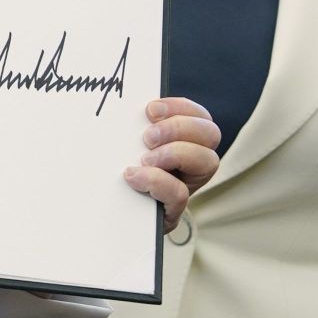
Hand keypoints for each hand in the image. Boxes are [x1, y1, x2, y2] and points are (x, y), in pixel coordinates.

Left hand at [124, 97, 219, 232]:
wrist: (107, 216)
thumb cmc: (114, 175)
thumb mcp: (123, 146)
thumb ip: (130, 129)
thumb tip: (115, 102)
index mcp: (182, 140)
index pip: (199, 116)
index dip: (180, 107)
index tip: (151, 109)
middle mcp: (191, 162)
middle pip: (211, 133)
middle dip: (178, 128)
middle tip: (148, 137)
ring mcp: (186, 186)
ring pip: (209, 161)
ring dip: (175, 153)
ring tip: (145, 159)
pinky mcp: (172, 211)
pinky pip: (179, 193)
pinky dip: (156, 181)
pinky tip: (133, 177)